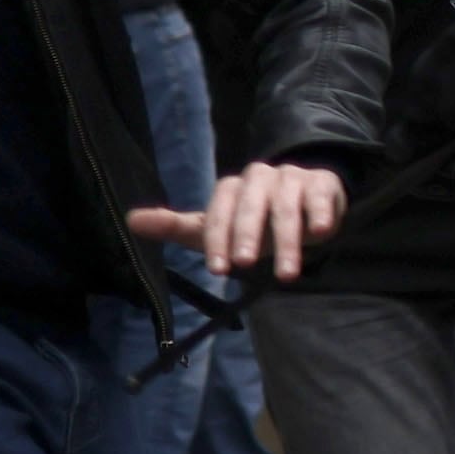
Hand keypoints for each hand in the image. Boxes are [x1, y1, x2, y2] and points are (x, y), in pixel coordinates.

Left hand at [129, 161, 345, 282]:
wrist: (306, 204)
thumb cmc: (257, 223)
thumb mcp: (216, 228)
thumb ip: (177, 227)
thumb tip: (131, 220)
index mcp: (231, 188)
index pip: (219, 213)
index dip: (217, 240)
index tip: (218, 270)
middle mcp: (260, 178)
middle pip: (251, 207)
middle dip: (247, 236)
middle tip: (244, 265)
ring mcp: (293, 178)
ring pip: (287, 208)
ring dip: (288, 242)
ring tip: (286, 275)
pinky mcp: (323, 184)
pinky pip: (320, 197)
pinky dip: (321, 213)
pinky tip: (322, 232)